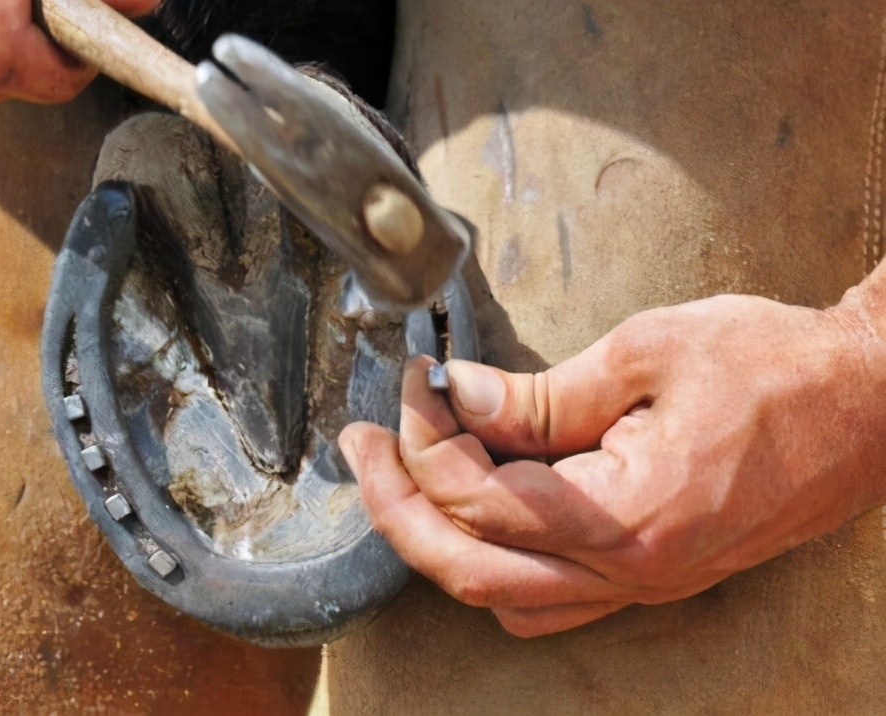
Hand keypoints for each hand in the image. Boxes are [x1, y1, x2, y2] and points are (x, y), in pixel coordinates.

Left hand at [340, 293, 885, 637]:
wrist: (867, 404)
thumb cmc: (776, 368)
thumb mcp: (646, 355)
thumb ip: (538, 394)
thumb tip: (456, 397)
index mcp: (628, 516)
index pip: (480, 497)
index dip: (425, 437)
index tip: (414, 383)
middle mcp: (630, 572)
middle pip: (469, 567)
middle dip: (396, 503)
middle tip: (362, 445)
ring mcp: (641, 584)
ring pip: (501, 596)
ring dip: (437, 537)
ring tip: (401, 473)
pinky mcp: (649, 575)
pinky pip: (547, 600)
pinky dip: (491, 561)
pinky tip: (473, 511)